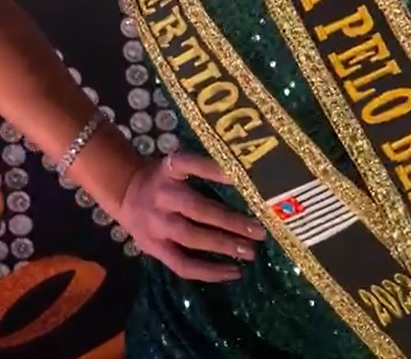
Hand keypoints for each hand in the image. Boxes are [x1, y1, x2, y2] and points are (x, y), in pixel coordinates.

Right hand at [116, 151, 265, 281]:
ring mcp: (157, 225)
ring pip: (192, 238)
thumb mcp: (176, 164)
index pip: (191, 164)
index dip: (214, 170)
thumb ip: (202, 168)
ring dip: (224, 246)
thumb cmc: (163, 178)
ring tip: (250, 252)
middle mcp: (162, 196)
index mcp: (169, 169)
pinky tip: (232, 272)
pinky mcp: (154, 248)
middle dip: (230, 221)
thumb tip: (245, 177)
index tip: (240, 176)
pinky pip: (182, 264)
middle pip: (198, 209)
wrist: (125, 193)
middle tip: (259, 231)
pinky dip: (209, 272)